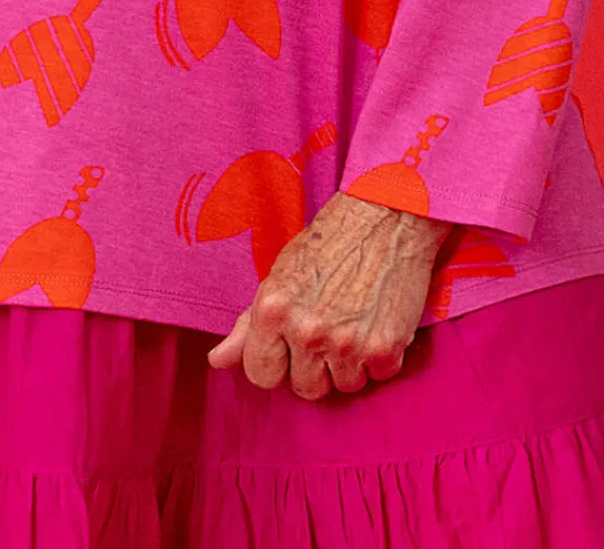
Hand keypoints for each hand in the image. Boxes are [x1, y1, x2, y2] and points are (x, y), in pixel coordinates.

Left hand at [208, 190, 458, 398]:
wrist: (387, 213)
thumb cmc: (330, 240)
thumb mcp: (280, 274)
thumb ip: (248, 324)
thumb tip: (217, 361)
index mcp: (273, 310)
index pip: (261, 375)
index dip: (277, 362)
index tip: (291, 345)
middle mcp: (307, 331)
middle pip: (305, 388)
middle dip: (315, 366)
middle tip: (328, 328)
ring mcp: (347, 343)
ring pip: (344, 386)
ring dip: (351, 363)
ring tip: (354, 321)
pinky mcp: (385, 348)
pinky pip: (378, 376)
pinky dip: (381, 356)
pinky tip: (378, 322)